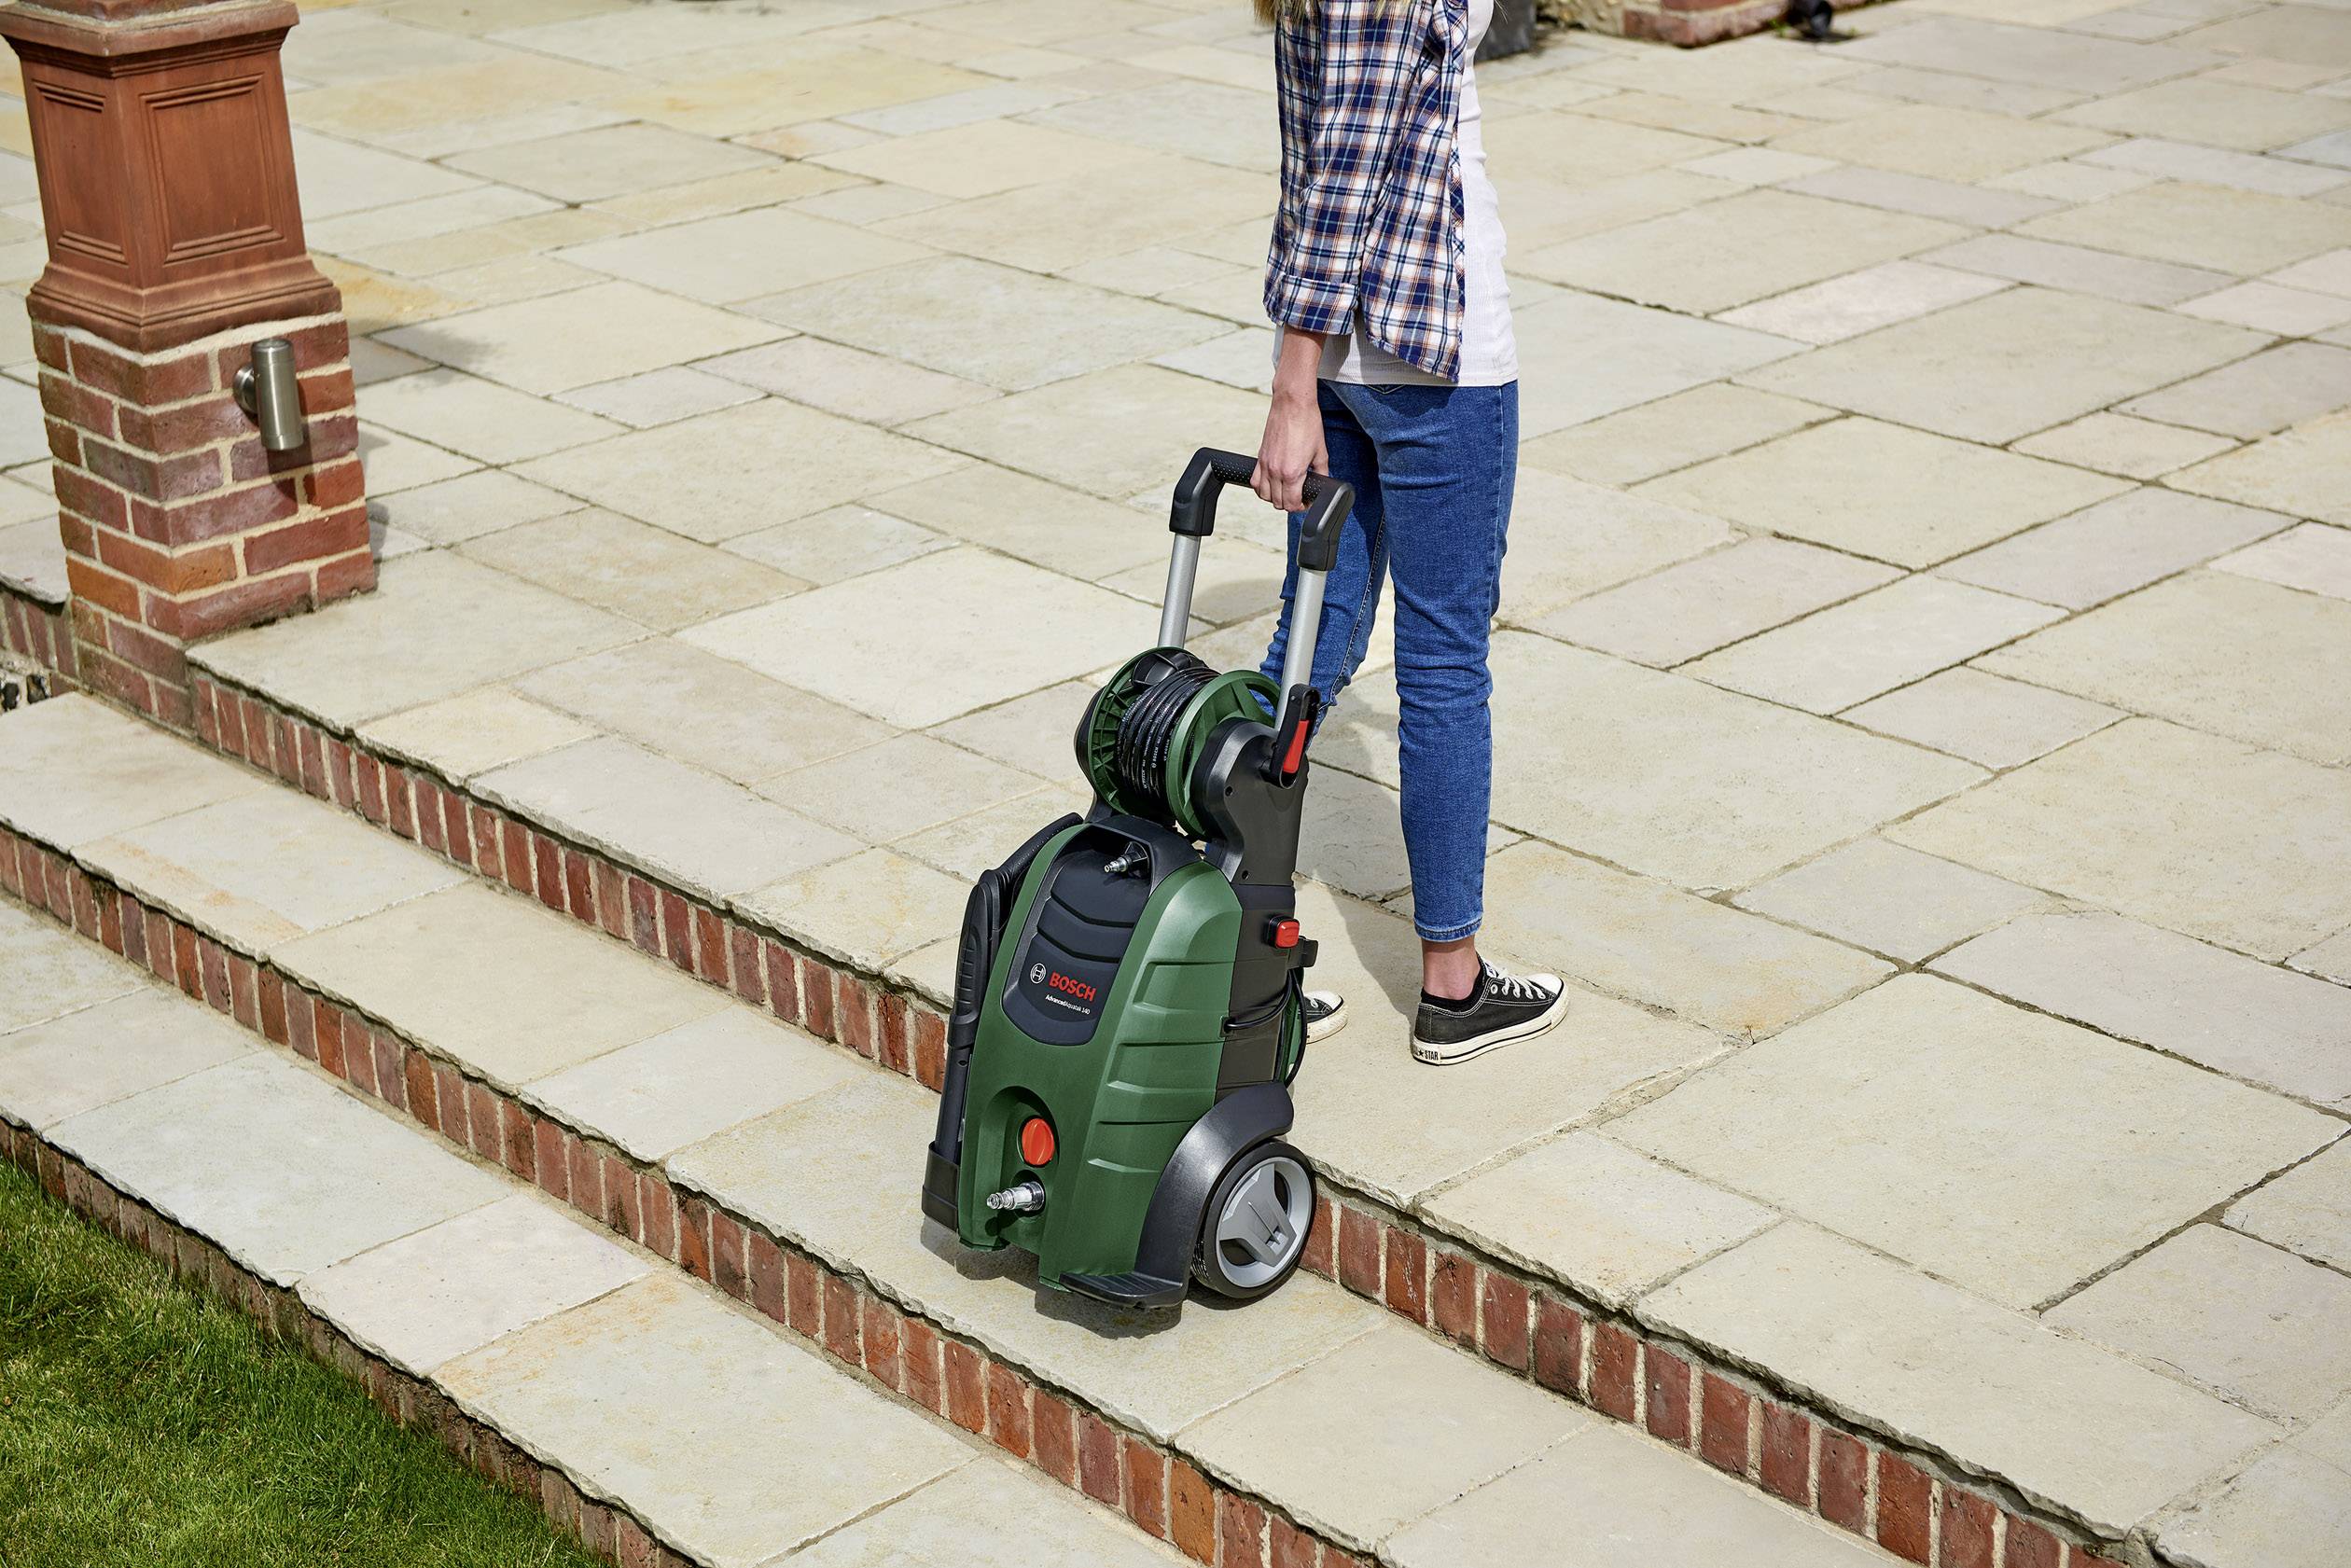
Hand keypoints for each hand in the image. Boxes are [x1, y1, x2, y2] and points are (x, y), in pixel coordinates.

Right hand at [1253, 389, 1327, 512]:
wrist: (1293, 404)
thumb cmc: (1308, 423)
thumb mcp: (1321, 452)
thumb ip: (1321, 472)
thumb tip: (1322, 483)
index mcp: (1293, 473)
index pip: (1291, 504)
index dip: (1301, 507)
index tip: (1306, 502)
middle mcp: (1276, 472)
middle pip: (1278, 503)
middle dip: (1289, 504)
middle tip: (1299, 497)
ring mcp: (1266, 465)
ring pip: (1264, 495)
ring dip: (1275, 497)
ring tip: (1285, 491)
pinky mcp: (1260, 457)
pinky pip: (1254, 482)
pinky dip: (1261, 488)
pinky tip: (1271, 483)